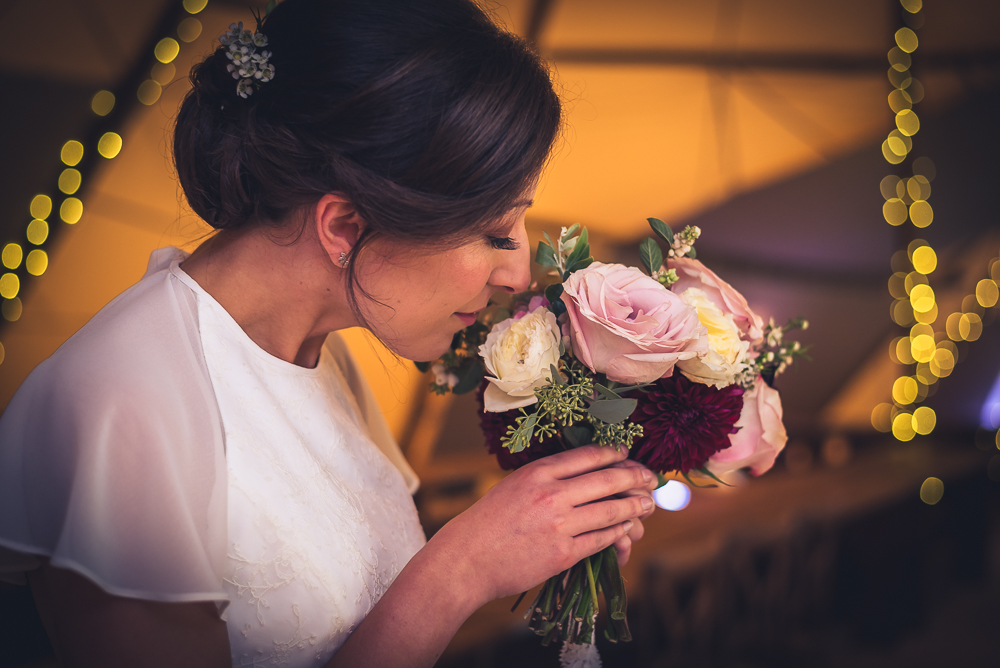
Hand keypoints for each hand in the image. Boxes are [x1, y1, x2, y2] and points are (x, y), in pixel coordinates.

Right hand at [431, 445, 653, 603]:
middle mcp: (552, 494)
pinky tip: (626, 529)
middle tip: (652, 479)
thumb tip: (589, 474)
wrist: (467, 559)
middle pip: (608, 480)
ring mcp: (559, 525)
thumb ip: (549, 479)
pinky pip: (601, 539)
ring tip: (648, 504)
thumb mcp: (515, 485)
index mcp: (538, 472)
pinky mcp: (563, 554)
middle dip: (636, 478)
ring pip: (611, 511)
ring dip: (635, 507)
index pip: (589, 456)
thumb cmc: (489, 522)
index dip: (616, 454)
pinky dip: (618, 533)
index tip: (629, 454)